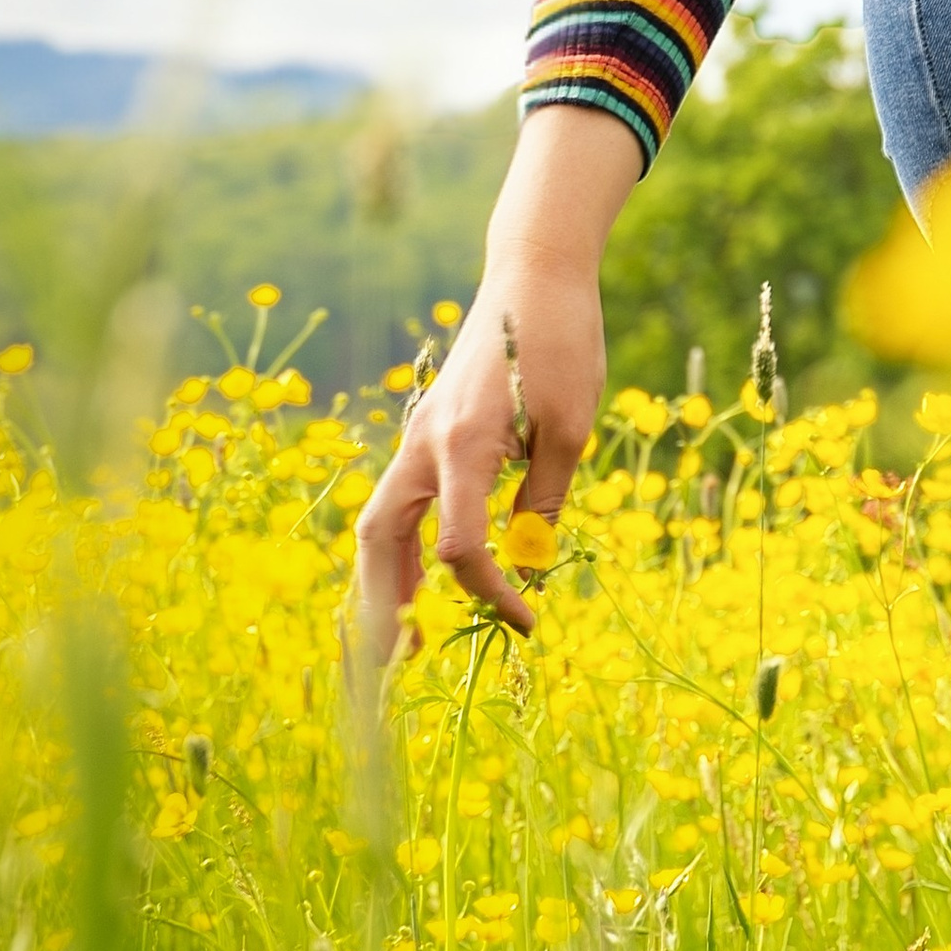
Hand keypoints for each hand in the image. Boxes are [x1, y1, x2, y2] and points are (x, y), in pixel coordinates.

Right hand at [352, 104, 640, 663]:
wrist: (535, 271)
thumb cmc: (561, 340)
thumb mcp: (571, 424)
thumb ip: (543, 500)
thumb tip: (526, 569)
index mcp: (464, 444)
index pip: (460, 548)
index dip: (491, 595)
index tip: (529, 621)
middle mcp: (425, 444)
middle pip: (381, 545)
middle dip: (380, 616)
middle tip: (390, 679)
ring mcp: (418, 437)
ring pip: (378, 527)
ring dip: (382, 589)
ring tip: (396, 650)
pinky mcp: (427, 433)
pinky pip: (396, 506)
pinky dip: (399, 552)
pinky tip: (416, 587)